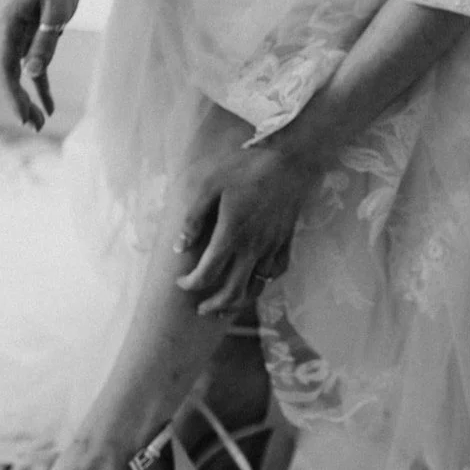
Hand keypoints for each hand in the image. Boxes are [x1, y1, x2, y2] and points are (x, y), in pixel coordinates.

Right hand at [0, 0, 81, 129]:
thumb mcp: (57, 9)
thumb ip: (45, 40)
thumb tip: (32, 73)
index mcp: (7, 23)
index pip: (3, 67)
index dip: (11, 94)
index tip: (22, 115)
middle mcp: (5, 31)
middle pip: (6, 75)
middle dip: (18, 102)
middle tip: (34, 125)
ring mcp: (15, 35)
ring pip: (17, 74)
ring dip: (26, 98)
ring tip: (39, 123)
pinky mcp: (28, 36)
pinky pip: (31, 66)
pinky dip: (39, 86)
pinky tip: (49, 107)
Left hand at [174, 141, 319, 318]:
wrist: (290, 160)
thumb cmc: (245, 168)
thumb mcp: (209, 185)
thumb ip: (193, 218)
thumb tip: (180, 247)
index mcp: (231, 234)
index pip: (207, 273)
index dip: (191, 284)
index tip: (181, 282)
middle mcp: (253, 247)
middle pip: (233, 291)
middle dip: (214, 305)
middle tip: (200, 309)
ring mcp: (272, 246)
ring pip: (256, 287)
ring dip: (239, 302)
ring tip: (225, 307)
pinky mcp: (286, 241)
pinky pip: (276, 272)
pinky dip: (264, 282)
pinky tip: (255, 280)